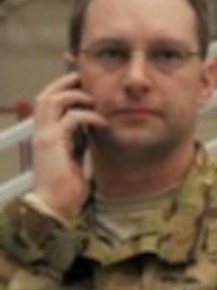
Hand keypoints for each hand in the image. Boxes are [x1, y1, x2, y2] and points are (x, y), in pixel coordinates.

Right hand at [28, 67, 100, 219]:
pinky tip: (102, 123)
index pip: (49, 101)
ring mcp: (44, 136)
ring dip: (75, 96)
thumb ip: (79, 140)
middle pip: (46, 94)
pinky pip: (70, 119)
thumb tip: (93, 126)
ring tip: (94, 101)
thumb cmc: (67, 187)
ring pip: (52, 100)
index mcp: (45, 133)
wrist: (55, 207)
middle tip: (88, 82)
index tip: (83, 84)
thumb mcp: (75, 156)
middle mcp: (40, 131)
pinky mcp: (52, 144)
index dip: (62, 88)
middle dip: (66, 83)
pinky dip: (88, 116)